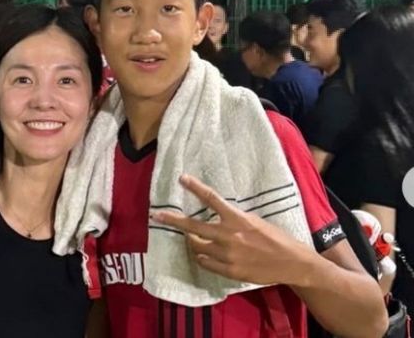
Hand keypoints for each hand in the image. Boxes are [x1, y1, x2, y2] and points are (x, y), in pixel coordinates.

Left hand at [152, 174, 312, 286]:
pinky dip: (201, 257)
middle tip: (157, 215)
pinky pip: (206, 263)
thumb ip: (234, 219)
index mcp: (237, 219)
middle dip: (173, 220)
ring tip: (189, 238)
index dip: (195, 187)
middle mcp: (229, 236)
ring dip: (191, 242)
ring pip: (197, 247)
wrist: (292, 263)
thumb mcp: (255, 221)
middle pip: (194, 226)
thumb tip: (217, 216)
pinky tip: (202, 254)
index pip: (212, 199)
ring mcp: (228, 255)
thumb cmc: (275, 238)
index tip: (182, 178)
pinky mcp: (230, 271)